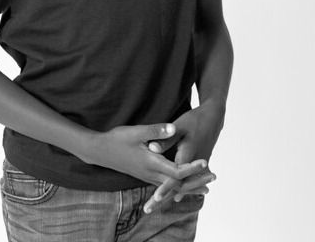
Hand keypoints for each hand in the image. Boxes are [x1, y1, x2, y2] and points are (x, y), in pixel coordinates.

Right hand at [90, 122, 205, 185]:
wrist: (100, 151)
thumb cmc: (118, 139)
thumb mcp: (136, 132)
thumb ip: (156, 131)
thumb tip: (172, 128)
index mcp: (151, 163)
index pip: (177, 170)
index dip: (191, 167)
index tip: (204, 162)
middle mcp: (151, 173)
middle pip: (178, 182)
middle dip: (196, 180)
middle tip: (213, 177)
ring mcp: (148, 176)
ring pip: (172, 185)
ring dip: (189, 184)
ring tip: (205, 183)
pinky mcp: (145, 175)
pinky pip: (165, 184)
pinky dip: (178, 184)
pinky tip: (183, 181)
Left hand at [142, 102, 224, 212]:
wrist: (213, 119)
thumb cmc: (194, 120)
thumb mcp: (179, 126)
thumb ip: (166, 138)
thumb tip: (152, 148)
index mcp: (188, 155)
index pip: (175, 176)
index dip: (165, 187)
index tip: (155, 198)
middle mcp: (194, 165)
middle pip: (178, 186)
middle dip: (163, 198)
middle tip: (147, 210)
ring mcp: (199, 167)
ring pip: (185, 186)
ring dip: (171, 195)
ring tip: (155, 205)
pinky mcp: (200, 166)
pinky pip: (189, 181)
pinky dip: (181, 188)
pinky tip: (175, 196)